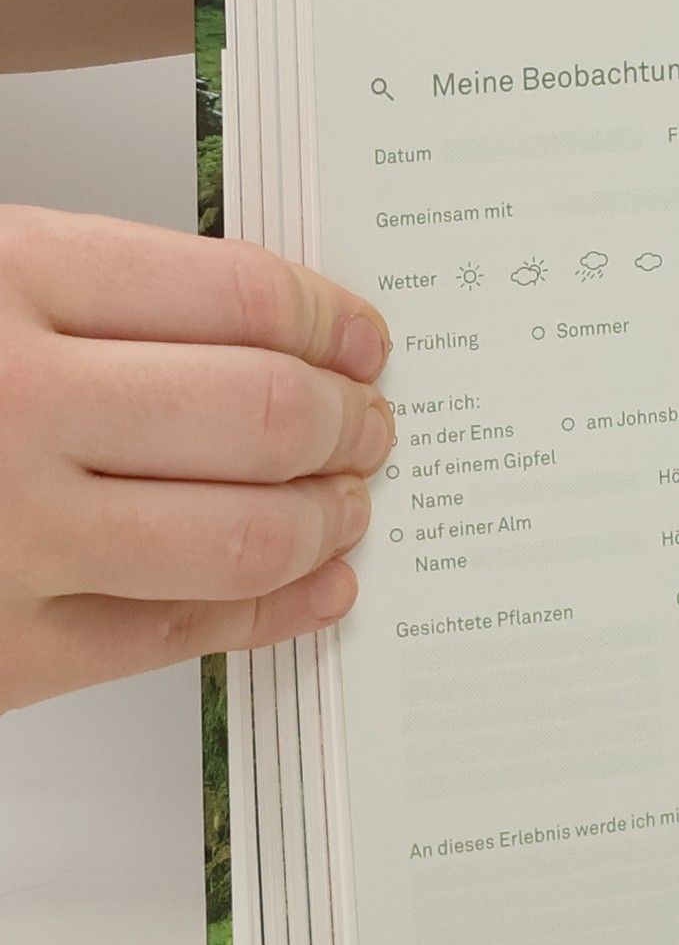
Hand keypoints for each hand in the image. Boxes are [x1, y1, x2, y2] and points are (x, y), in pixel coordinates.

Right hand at [0, 205, 393, 712]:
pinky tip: (320, 586)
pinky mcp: (1, 651)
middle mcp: (8, 408)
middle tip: (375, 424)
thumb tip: (266, 332)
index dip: (329, 320)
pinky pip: (178, 634)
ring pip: (243, 533)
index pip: (236, 299)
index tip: (363, 339)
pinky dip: (276, 610)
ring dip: (330, 517)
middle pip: (262, 416)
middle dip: (349, 422)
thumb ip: (81, 294)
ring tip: (352, 499)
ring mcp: (6, 540)